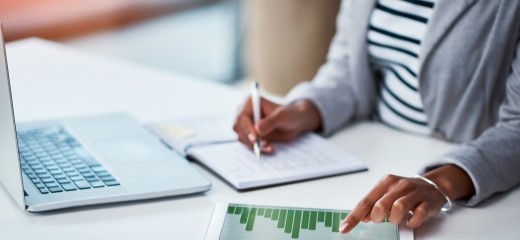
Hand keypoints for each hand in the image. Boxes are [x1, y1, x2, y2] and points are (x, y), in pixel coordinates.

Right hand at [233, 97, 321, 152]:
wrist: (296, 122)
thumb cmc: (290, 114)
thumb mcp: (283, 117)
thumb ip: (271, 122)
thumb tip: (257, 129)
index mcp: (251, 102)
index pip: (241, 116)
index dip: (246, 128)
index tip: (255, 138)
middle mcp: (246, 112)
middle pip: (238, 128)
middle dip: (248, 138)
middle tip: (260, 146)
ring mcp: (247, 124)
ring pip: (242, 137)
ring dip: (254, 145)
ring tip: (269, 147)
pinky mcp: (251, 134)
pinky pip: (249, 144)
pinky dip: (257, 148)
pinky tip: (269, 148)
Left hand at [339, 165, 473, 232]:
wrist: (433, 186)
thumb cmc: (405, 192)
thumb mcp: (387, 194)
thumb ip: (373, 204)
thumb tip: (363, 218)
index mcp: (385, 182)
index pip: (365, 201)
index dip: (354, 217)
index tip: (344, 228)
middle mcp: (399, 185)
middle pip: (380, 205)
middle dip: (377, 217)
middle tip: (380, 219)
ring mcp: (414, 193)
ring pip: (398, 209)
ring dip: (394, 219)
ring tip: (397, 218)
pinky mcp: (427, 202)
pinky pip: (416, 217)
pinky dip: (411, 222)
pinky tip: (410, 219)